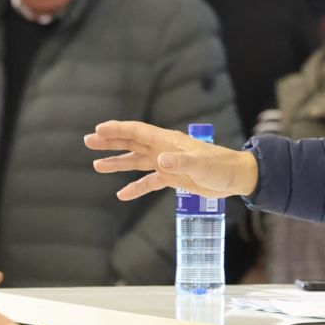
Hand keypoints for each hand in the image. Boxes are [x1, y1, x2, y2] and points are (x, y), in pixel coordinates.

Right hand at [84, 121, 258, 201]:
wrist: (235, 177)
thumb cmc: (220, 167)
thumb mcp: (200, 165)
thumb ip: (180, 164)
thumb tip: (160, 161)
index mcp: (167, 141)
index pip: (137, 132)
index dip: (117, 130)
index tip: (98, 130)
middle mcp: (163, 149)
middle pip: (131, 142)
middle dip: (110, 142)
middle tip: (88, 141)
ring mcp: (166, 163)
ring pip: (136, 161)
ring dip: (118, 162)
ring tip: (96, 165)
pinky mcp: (172, 178)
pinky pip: (148, 182)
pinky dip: (135, 187)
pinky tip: (122, 195)